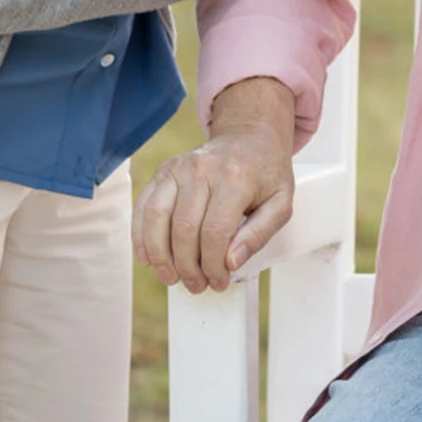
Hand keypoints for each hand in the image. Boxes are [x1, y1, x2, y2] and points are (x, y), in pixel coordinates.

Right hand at [132, 78, 295, 291]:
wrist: (250, 136)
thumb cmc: (266, 173)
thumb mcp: (280, 203)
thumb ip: (259, 234)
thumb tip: (231, 262)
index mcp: (235, 178)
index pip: (215, 233)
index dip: (213, 266)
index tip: (218, 282)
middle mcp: (202, 169)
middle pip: (184, 229)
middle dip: (188, 267)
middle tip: (196, 285)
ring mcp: (179, 167)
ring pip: (157, 218)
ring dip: (160, 256)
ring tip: (171, 277)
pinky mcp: (165, 170)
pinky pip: (144, 205)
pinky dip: (141, 235)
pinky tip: (147, 258)